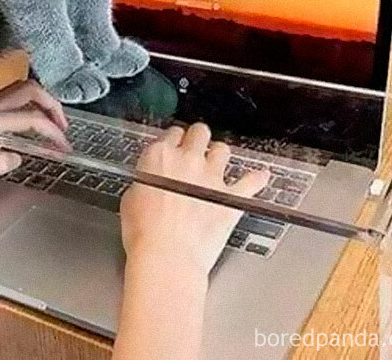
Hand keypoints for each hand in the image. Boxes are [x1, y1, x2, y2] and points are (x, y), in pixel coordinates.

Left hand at [0, 80, 69, 193]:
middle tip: (63, 129)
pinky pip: (11, 101)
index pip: (30, 118)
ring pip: (21, 92)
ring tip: (52, 124)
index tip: (63, 147)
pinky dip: (29, 106)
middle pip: (29, 91)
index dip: (52, 131)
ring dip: (41, 102)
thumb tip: (19, 158)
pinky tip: (31, 124)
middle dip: (52, 106)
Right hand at [120, 123, 268, 274]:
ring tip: (219, 160)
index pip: (172, 134)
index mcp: (160, 157)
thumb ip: (144, 182)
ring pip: (223, 150)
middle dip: (198, 138)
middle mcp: (188, 160)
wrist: (166, 257)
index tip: (175, 145)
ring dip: (220, 154)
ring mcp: (212, 177)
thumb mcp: (130, 200)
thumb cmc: (144, 234)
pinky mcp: (231, 197)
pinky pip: (251, 182)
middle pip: (199, 133)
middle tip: (197, 145)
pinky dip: (257, 178)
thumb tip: (149, 182)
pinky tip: (261, 176)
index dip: (174, 140)